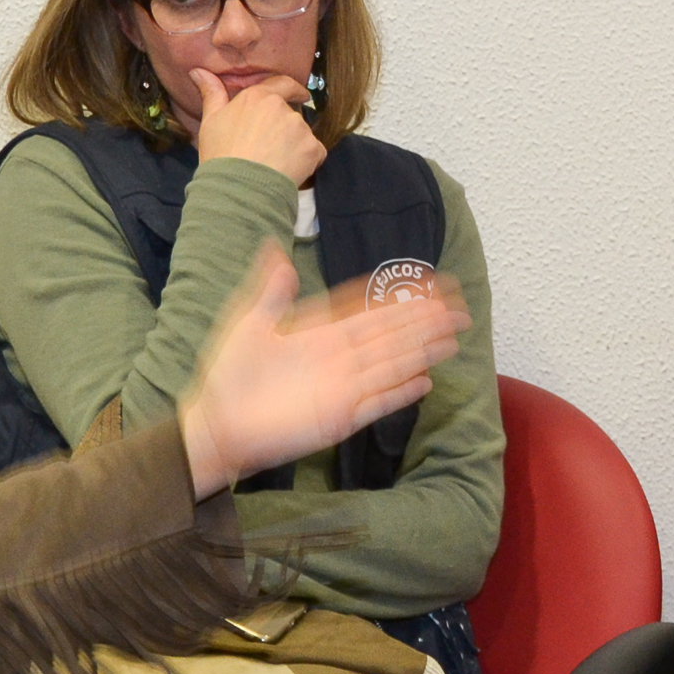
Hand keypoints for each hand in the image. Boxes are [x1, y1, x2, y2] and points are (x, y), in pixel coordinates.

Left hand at [177, 244, 469, 496]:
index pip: (368, 311)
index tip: (427, 282)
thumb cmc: (227, 376)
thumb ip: (269, 290)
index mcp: (319, 334)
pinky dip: (402, 393)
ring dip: (422, 351)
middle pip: (390, 335)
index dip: (397, 299)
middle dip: (423, 320)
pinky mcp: (340, 418)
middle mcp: (338, 359)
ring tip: (452, 337)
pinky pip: (378, 402)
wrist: (216, 425)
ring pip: (392, 364)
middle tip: (457, 305)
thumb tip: (276, 247)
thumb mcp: (247, 323)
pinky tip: (426, 382)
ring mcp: (342, 388)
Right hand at [191, 69, 324, 184]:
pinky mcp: (312, 148)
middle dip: (284, 129)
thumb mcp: (211, 122)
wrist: (239, 188)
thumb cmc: (221, 156)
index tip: (300, 94)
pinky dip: (306, 161)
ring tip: (274, 162)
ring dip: (294, 145)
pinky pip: (314, 152)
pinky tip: (287, 171)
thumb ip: (212, 94)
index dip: (293, 89)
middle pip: (290, 114)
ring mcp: (300, 127)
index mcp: (258, 97)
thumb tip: (198, 71)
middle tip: (269, 148)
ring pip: (302, 134)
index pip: (283, 84)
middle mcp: (282, 107)